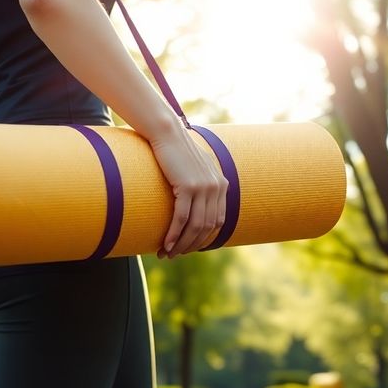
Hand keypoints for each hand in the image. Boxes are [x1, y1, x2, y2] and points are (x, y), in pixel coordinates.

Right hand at [148, 118, 227, 258]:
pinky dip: (174, 234)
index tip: (188, 246)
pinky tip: (166, 244)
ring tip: (168, 253)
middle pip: (207, 227)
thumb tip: (194, 198)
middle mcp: (216, 187)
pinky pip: (182, 217)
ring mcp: (204, 187)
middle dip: (191, 245)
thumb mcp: (195, 167)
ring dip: (181, 244)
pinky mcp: (188, 186)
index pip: (217, 221)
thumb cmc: (176, 150)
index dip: (203, 238)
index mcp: (221, 184)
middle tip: (175, 255)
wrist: (167, 132)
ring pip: (195, 225)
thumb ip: (201, 182)